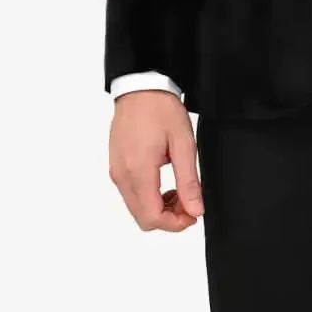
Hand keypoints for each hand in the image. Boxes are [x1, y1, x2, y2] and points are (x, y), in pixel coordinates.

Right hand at [109, 90, 203, 231]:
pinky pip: (130, 194)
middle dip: (168, 218)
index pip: (152, 217)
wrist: (141, 87)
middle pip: (142, 218)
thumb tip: (195, 210)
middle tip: (188, 201)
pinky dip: (147, 197)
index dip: (175, 224)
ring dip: (158, 207)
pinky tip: (163, 181)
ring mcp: (116, 171)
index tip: (193, 214)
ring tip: (178, 189)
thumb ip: (188, 180)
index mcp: (138, 171)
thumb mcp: (183, 143)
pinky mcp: (115, 166)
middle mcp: (122, 176)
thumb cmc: (161, 109)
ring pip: (136, 208)